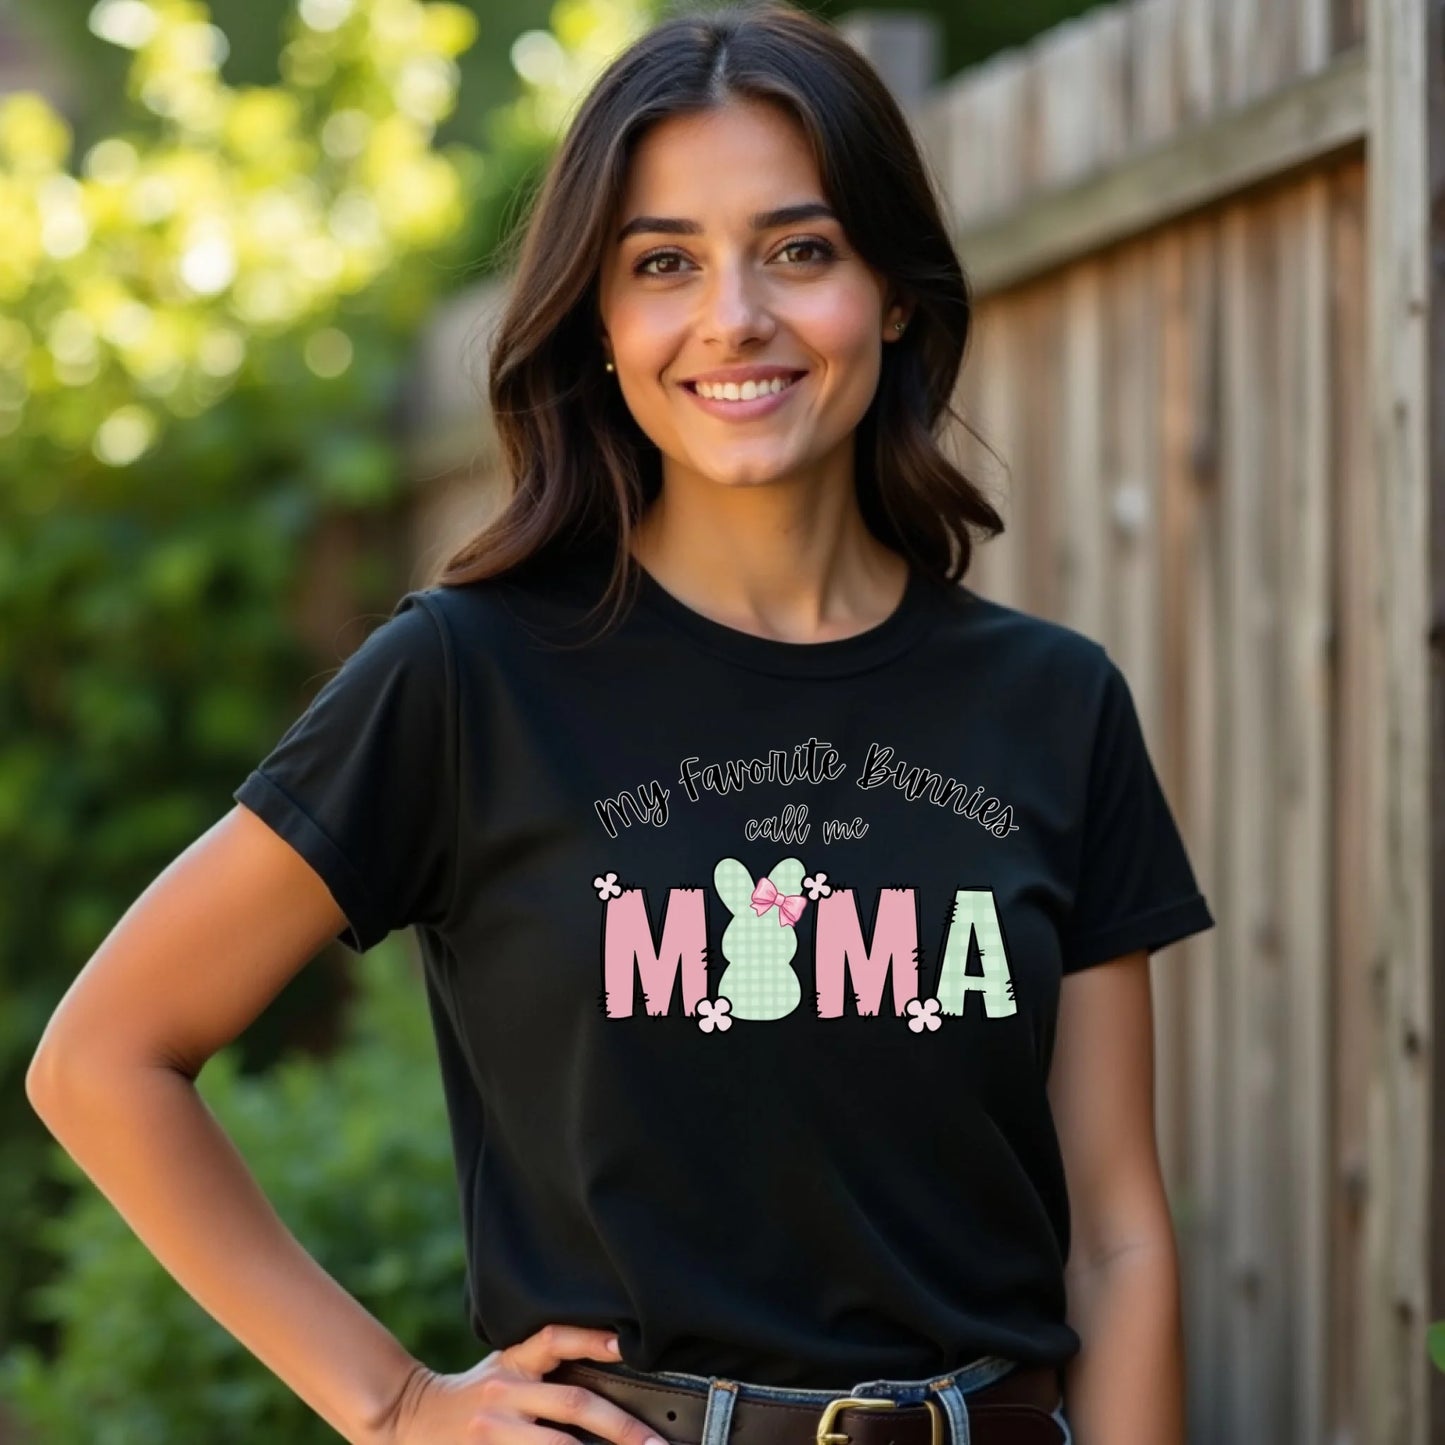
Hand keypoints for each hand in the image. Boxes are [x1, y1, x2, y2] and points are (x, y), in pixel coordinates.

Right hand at [378, 1323, 664, 1444]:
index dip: (591, 1339)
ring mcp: (495, 1433)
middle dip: (621, 1426)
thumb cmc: (472, 1396)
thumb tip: (608, 1373)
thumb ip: (544, 1370)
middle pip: (572, 1403)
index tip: (626, 1346)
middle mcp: (504, 1395)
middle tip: (657, 1444)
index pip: (555, 1339)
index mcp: (512, 1364)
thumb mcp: (504, 1369)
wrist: (409, 1420)